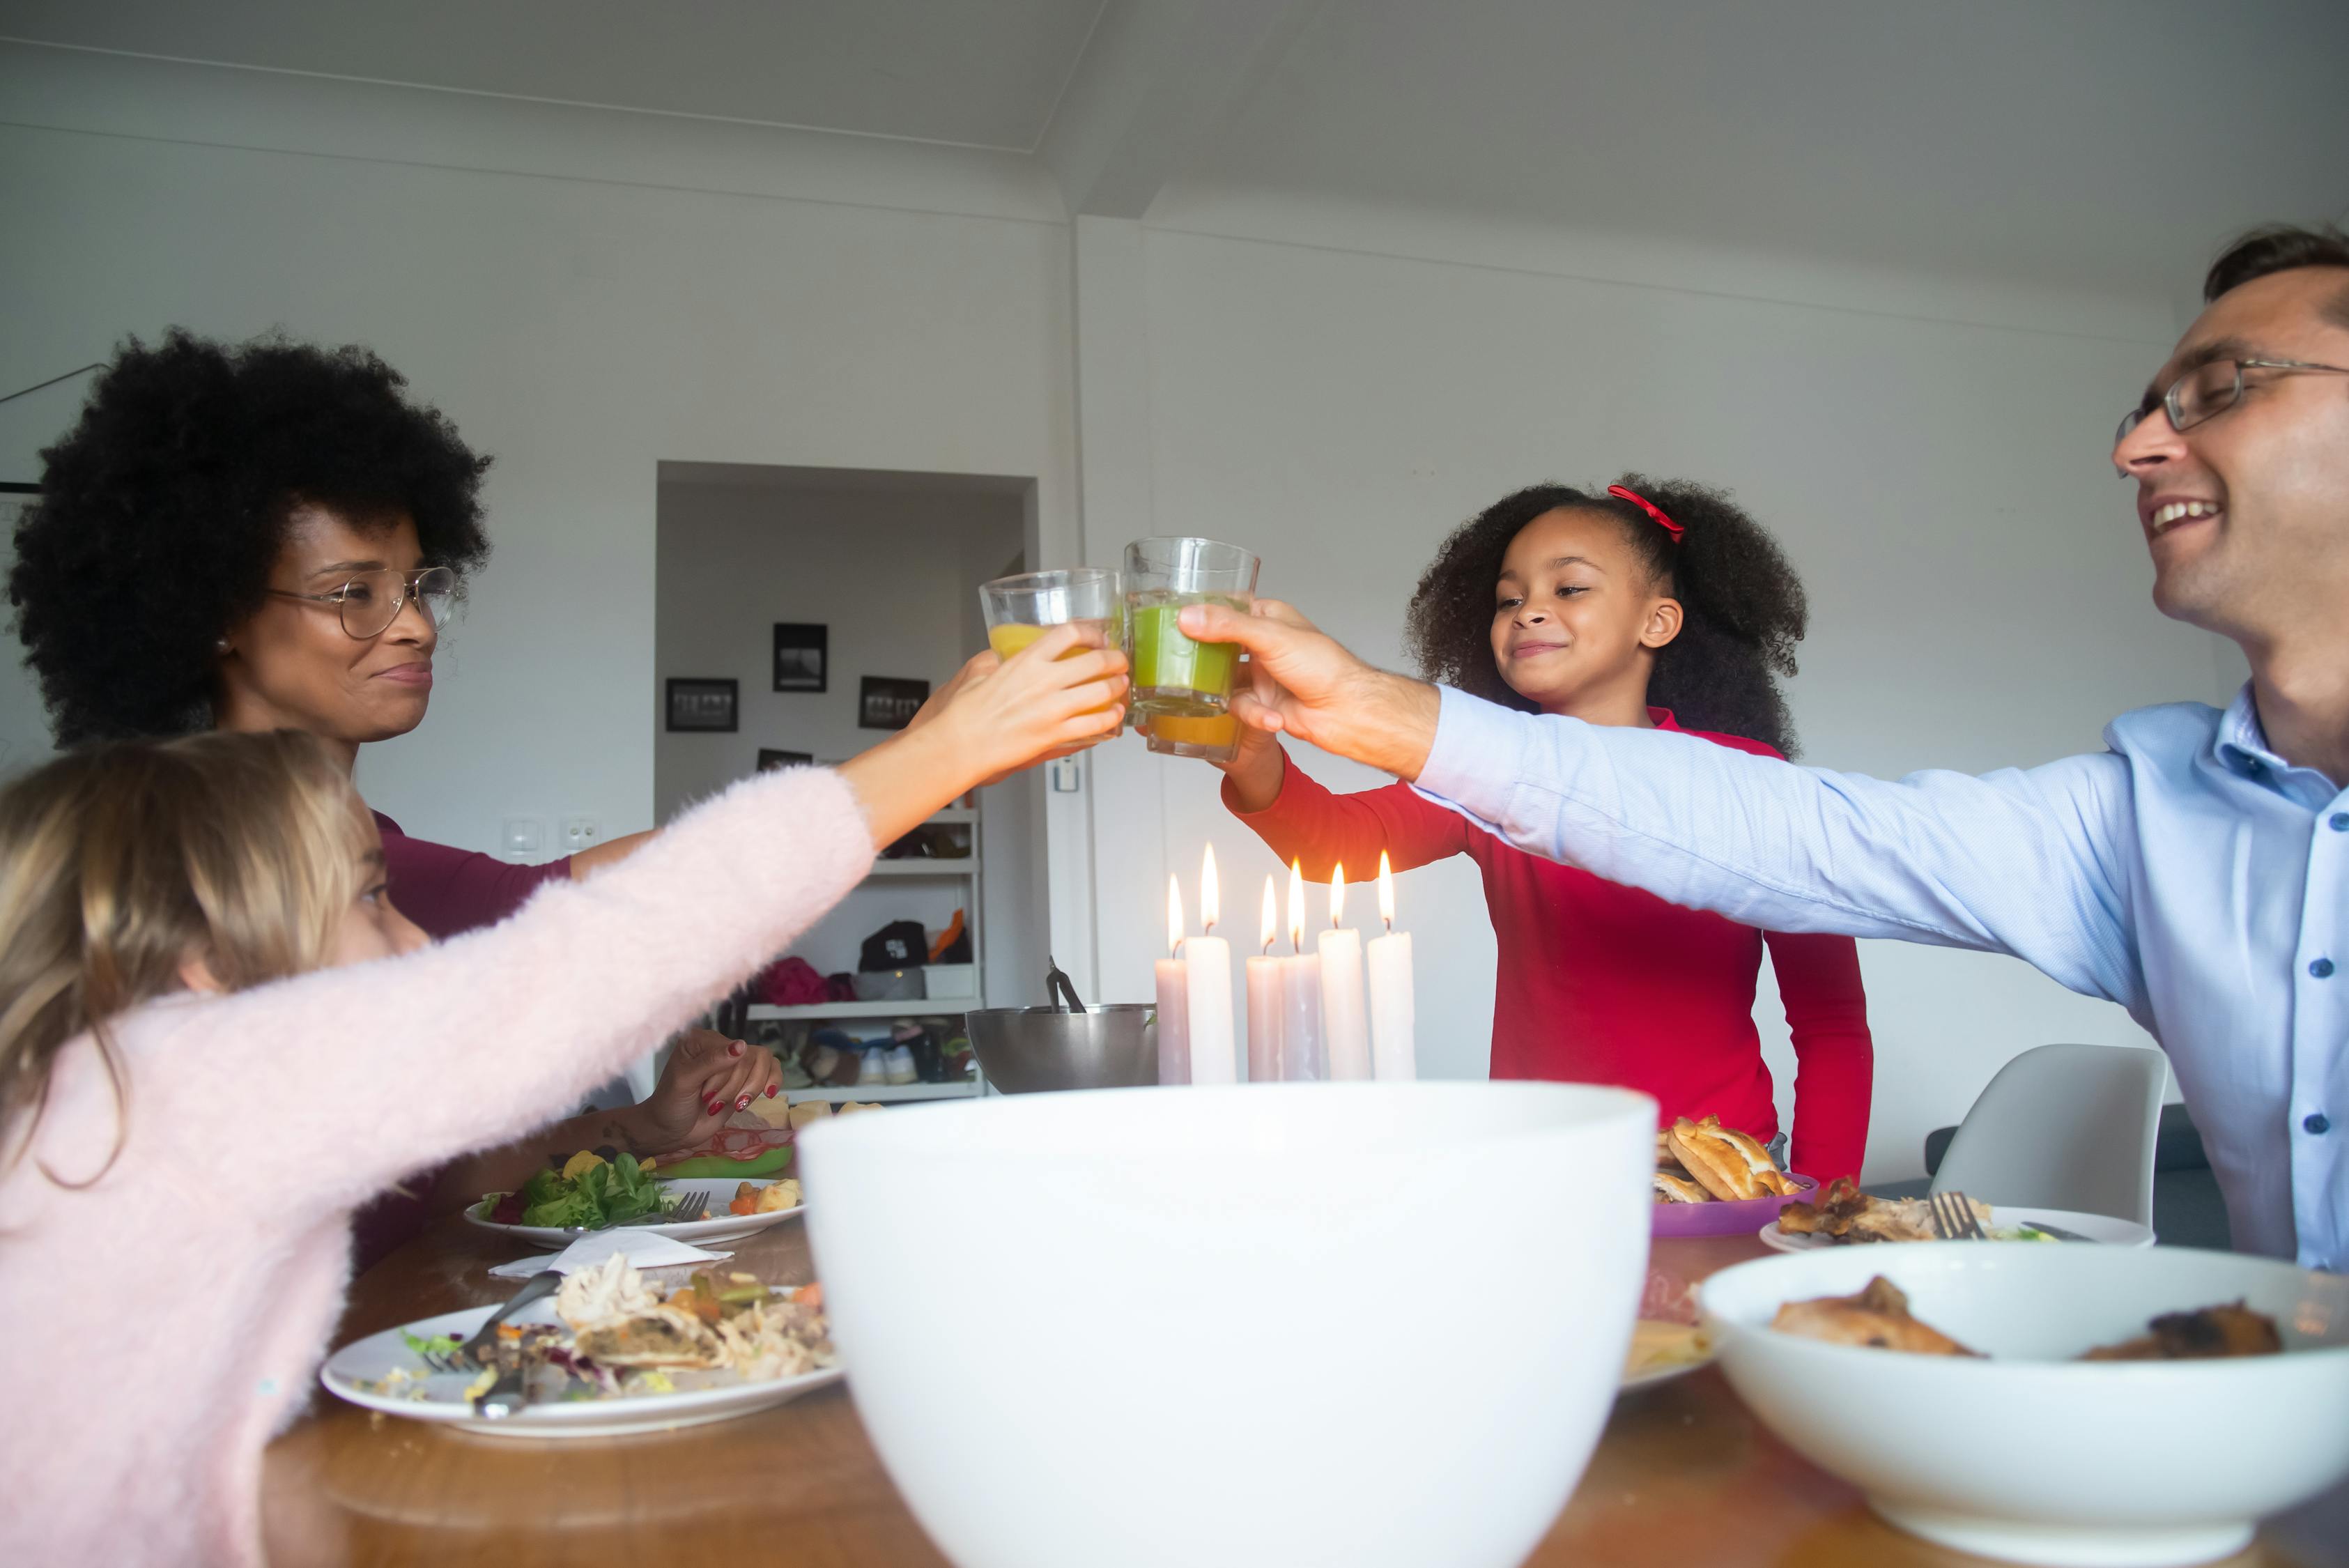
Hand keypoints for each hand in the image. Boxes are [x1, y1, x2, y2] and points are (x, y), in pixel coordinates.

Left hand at [632, 1030, 782, 1151]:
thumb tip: (741, 1046)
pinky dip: (773, 1082)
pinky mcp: (745, 1082)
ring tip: (734, 1106)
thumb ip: (711, 1062)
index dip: (725, 1074)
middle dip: (734, 1086)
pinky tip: (768, 1094)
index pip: (732, 1048)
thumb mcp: (685, 1081)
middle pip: (750, 1057)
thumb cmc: (670, 1104)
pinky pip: (771, 1072)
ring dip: (750, 1089)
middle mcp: (721, 1047)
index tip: (706, 1095)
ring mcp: (734, 1065)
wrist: (671, 1132)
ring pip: (764, 1063)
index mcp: (702, 1040)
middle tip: (713, 1104)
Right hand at [839, 622, 1126, 847]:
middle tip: (1119, 662)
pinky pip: (1094, 724)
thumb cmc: (963, 713)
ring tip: (1121, 687)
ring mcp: (1053, 709)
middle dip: (1115, 660)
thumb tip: (1002, 659)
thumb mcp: (977, 672)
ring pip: (1101, 693)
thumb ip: (996, 661)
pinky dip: (1109, 719)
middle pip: (1096, 661)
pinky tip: (1113, 717)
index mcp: (1026, 660)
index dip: (1091, 631)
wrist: (960, 745)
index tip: (1098, 635)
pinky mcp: (1055, 734)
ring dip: (1117, 689)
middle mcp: (1045, 681)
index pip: (1069, 633)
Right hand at [1179, 600, 1441, 779]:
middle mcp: (1264, 646)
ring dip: (1230, 695)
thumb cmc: (1325, 667)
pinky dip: (1254, 715)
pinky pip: (1242, 709)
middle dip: (1202, 658)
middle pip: (1219, 648)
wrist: (1350, 712)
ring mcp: (1263, 676)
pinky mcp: (1264, 705)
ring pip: (1225, 682)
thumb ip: (1228, 626)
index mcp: (1270, 619)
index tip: (1174, 619)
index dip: (1201, 613)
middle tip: (1180, 662)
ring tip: (1226, 697)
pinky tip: (1270, 717)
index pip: (1227, 609)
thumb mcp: (1272, 638)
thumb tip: (1189, 617)